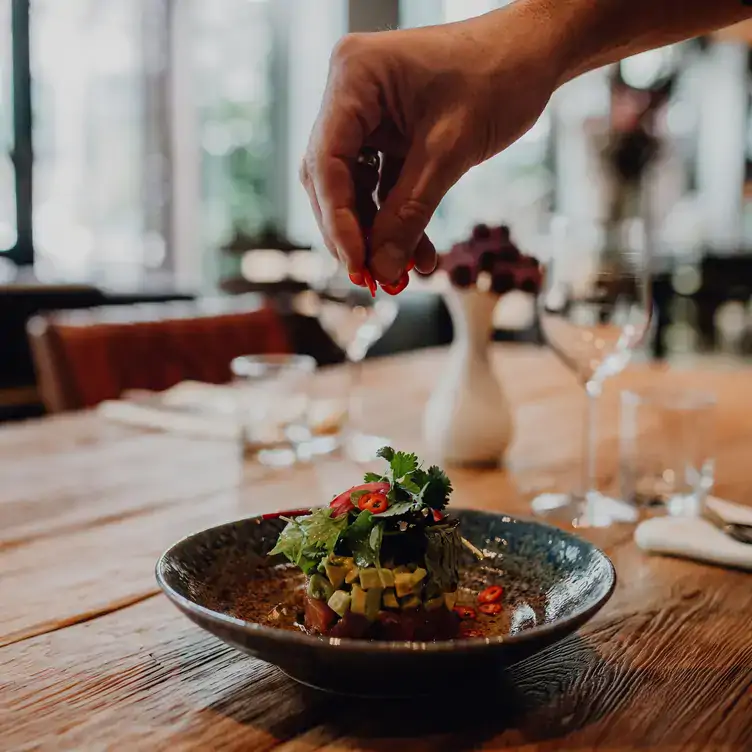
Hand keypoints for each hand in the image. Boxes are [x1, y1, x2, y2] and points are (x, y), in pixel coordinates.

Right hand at [300, 4, 559, 283]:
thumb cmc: (498, 75)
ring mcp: (368, 114)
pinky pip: (382, 186)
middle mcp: (351, 94)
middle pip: (332, 178)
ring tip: (400, 273)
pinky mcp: (388, 134)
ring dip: (378, 233)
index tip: (357, 264)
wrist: (534, 53)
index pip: (326, 160)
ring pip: (356, 189)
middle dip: (355, 232)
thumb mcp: (450, 150)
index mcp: (355, 78)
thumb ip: (410, 212)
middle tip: (372, 278)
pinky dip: (397, 219)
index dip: (337, 220)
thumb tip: (382, 268)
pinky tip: (418, 252)